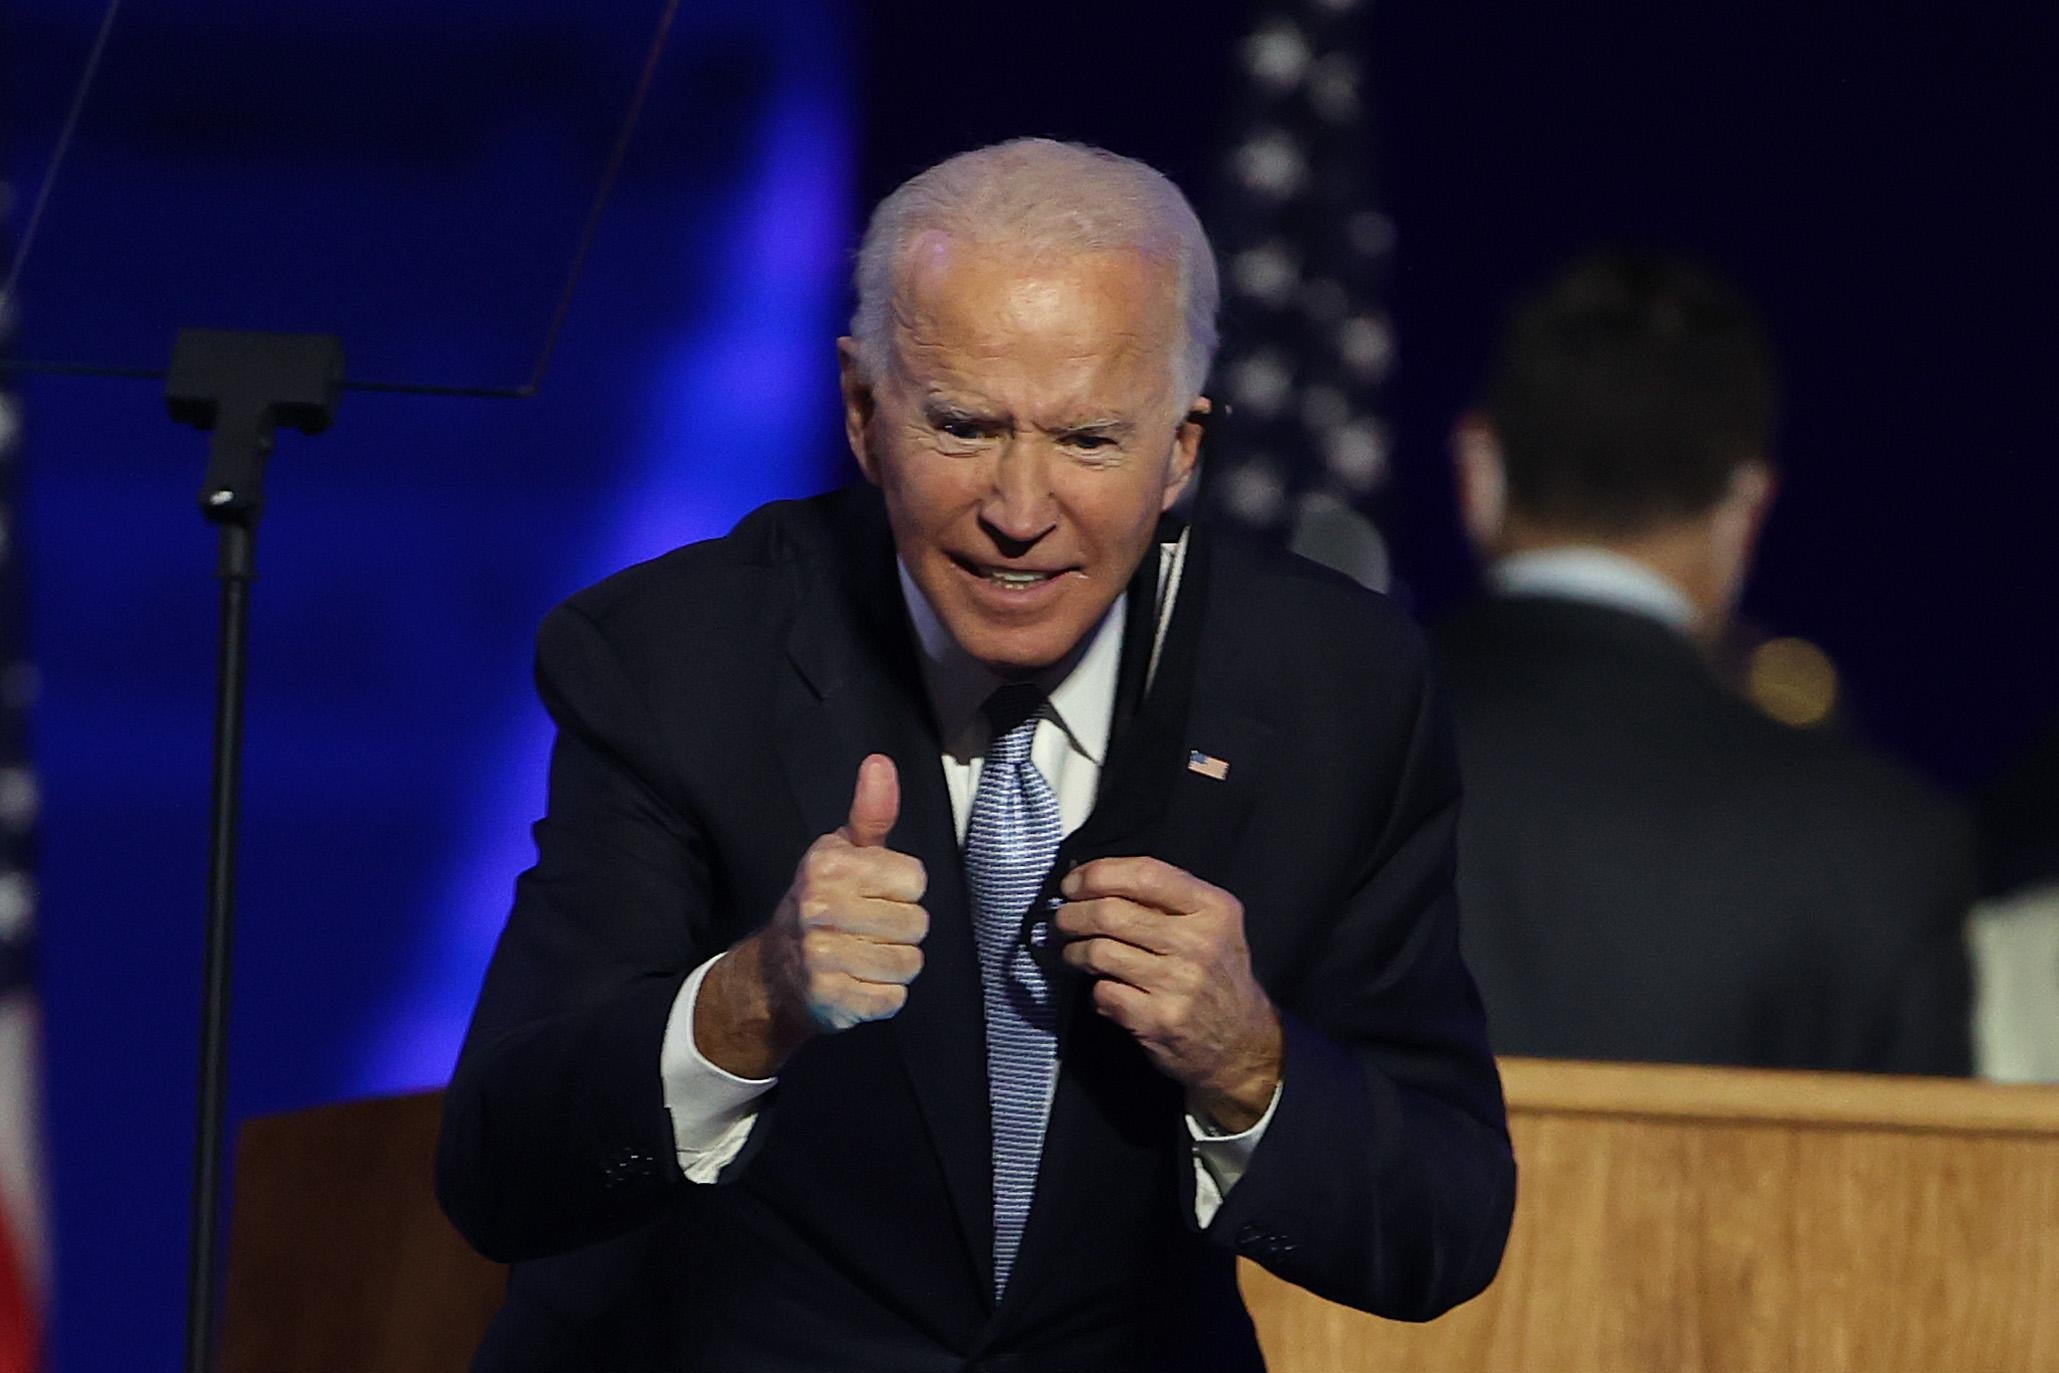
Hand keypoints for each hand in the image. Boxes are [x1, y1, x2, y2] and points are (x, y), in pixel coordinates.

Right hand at [695, 754, 928, 1077]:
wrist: (777, 970)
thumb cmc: (825, 900)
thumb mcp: (844, 851)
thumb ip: (871, 811)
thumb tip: (880, 763)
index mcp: (828, 867)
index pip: (915, 879)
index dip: (903, 888)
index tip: (875, 892)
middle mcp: (820, 910)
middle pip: (916, 923)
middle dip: (902, 928)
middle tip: (870, 928)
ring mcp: (823, 959)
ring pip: (909, 963)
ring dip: (896, 963)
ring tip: (867, 955)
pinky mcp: (831, 1000)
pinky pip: (893, 999)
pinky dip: (884, 996)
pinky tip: (859, 982)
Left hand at [1054, 857, 1281, 1131]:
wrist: (1241, 1044)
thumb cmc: (1216, 975)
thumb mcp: (1213, 924)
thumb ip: (1166, 897)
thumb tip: (1093, 879)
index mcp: (1213, 908)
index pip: (1144, 874)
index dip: (1097, 874)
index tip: (1073, 883)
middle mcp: (1199, 942)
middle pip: (1111, 912)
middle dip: (1072, 914)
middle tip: (1062, 920)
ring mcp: (1179, 984)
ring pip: (1099, 951)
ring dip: (1074, 951)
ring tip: (1074, 953)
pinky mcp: (1158, 1020)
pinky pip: (1103, 992)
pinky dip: (1095, 989)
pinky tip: (1105, 988)